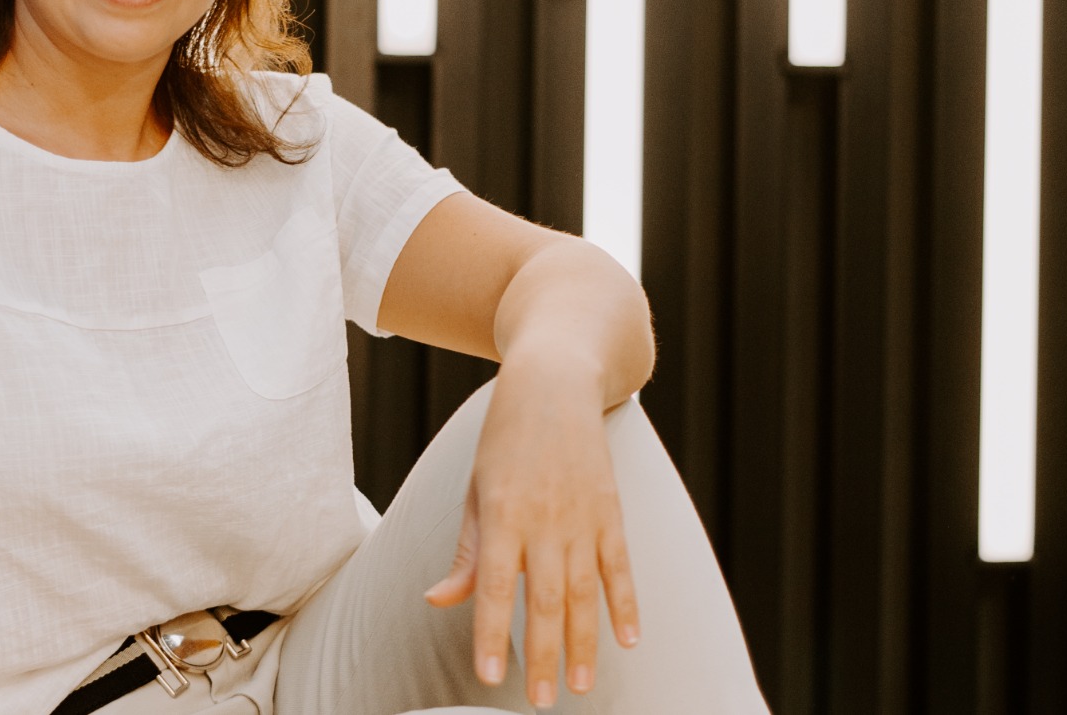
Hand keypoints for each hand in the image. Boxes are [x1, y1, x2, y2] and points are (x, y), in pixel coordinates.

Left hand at [423, 362, 639, 707]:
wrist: (554, 383)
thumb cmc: (505, 439)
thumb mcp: (476, 489)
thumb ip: (466, 552)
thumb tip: (439, 601)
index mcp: (501, 513)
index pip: (493, 586)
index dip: (491, 633)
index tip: (489, 676)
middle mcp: (544, 519)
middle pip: (545, 600)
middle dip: (543, 654)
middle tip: (541, 700)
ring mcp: (582, 516)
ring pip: (585, 593)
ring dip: (584, 643)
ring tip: (580, 685)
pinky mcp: (611, 510)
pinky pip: (621, 566)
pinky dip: (626, 604)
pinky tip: (628, 640)